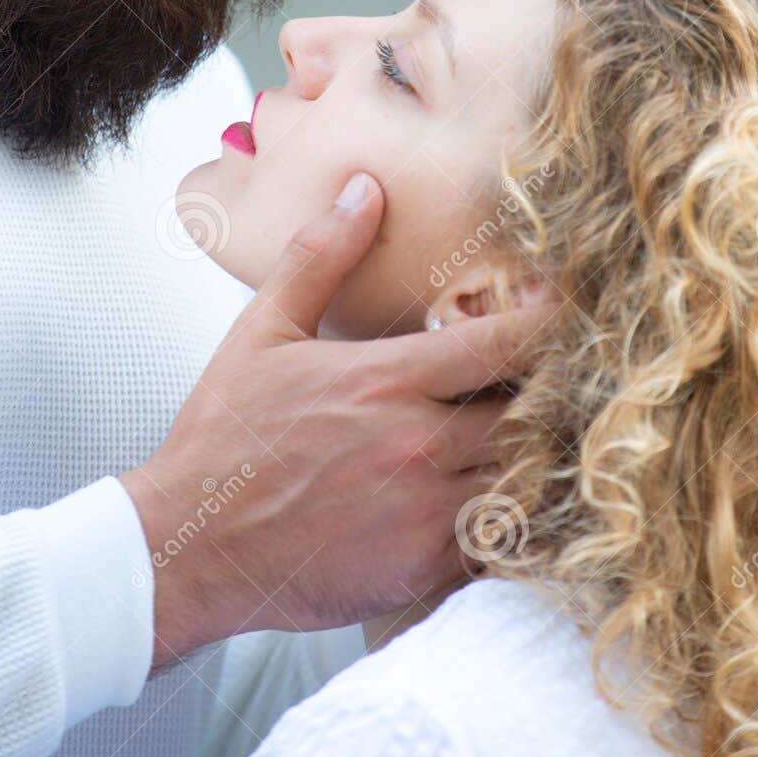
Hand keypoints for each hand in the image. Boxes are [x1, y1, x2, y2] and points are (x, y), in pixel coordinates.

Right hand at [120, 171, 544, 668]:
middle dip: (552, 396)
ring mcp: (426, 511)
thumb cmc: (224, 437)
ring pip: (528, 477)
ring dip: (538, 458)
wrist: (188, 546)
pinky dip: (514, 518)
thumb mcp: (262, 332)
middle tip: (564, 385)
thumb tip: (365, 189)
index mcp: (387, 378)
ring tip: (539, 442)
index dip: (548, 326)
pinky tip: (504, 500)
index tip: (569, 316)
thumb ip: (320, 257)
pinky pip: (502, 540)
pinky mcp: (423, 566)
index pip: (505, 343)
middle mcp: (418, 443)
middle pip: (534, 413)